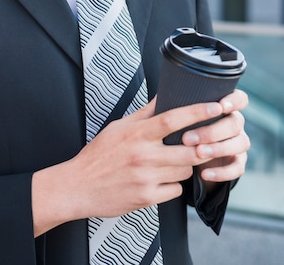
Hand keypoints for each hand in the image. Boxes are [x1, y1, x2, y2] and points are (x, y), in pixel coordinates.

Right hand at [32, 98, 223, 235]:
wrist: (79, 185)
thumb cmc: (99, 154)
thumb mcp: (118, 127)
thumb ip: (144, 113)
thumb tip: (163, 97)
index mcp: (137, 134)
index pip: (173, 119)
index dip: (197, 112)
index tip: (215, 106)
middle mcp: (143, 155)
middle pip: (189, 149)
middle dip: (203, 147)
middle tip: (206, 142)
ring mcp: (146, 178)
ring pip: (185, 171)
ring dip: (186, 165)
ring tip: (175, 161)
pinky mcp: (147, 198)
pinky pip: (175, 190)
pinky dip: (173, 185)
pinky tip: (162, 179)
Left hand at [182, 89, 249, 184]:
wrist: (185, 156)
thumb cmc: (180, 127)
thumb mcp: (178, 116)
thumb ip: (176, 105)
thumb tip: (161, 96)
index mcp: (224, 107)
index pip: (239, 99)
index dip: (234, 101)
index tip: (219, 106)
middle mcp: (234, 123)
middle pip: (235, 123)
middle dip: (212, 131)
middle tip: (187, 138)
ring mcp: (238, 142)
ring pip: (240, 144)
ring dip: (218, 148)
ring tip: (197, 153)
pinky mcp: (237, 162)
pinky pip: (237, 168)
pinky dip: (222, 172)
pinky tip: (204, 174)